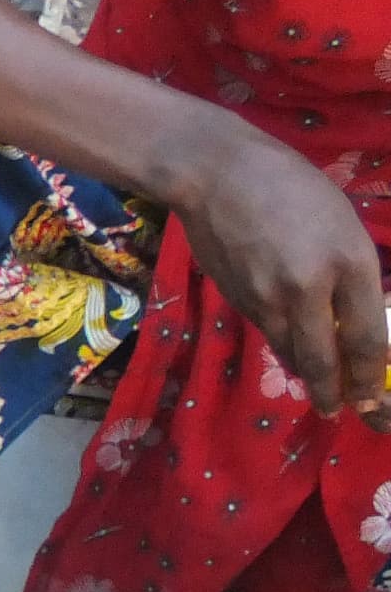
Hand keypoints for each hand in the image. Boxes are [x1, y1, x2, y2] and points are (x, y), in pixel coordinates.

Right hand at [173, 118, 390, 428]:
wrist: (217, 177)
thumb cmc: (292, 186)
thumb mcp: (341, 224)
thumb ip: (349, 272)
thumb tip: (353, 317)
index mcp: (349, 261)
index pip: (367, 338)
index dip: (372, 378)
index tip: (375, 401)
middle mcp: (310, 289)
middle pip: (326, 360)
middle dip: (339, 394)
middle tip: (346, 415)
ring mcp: (269, 300)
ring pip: (294, 354)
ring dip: (310, 379)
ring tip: (322, 395)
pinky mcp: (240, 303)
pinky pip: (271, 335)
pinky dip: (286, 350)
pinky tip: (294, 353)